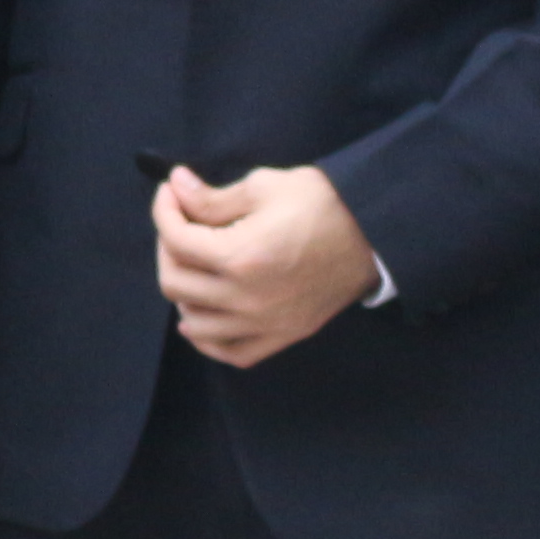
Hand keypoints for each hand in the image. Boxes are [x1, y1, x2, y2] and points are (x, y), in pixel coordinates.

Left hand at [154, 162, 376, 367]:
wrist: (374, 234)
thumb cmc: (323, 204)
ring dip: (183, 291)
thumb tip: (176, 186)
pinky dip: (207, 337)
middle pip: (175, 282)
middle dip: (167, 247)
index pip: (176, 238)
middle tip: (181, 223)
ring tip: (192, 265)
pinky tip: (201, 315)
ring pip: (194, 321)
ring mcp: (265, 323)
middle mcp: (247, 297)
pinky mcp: (283, 335)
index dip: (165, 209)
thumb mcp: (266, 186)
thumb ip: (213, 196)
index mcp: (241, 256)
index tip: (172, 192)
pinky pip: (231, 352)